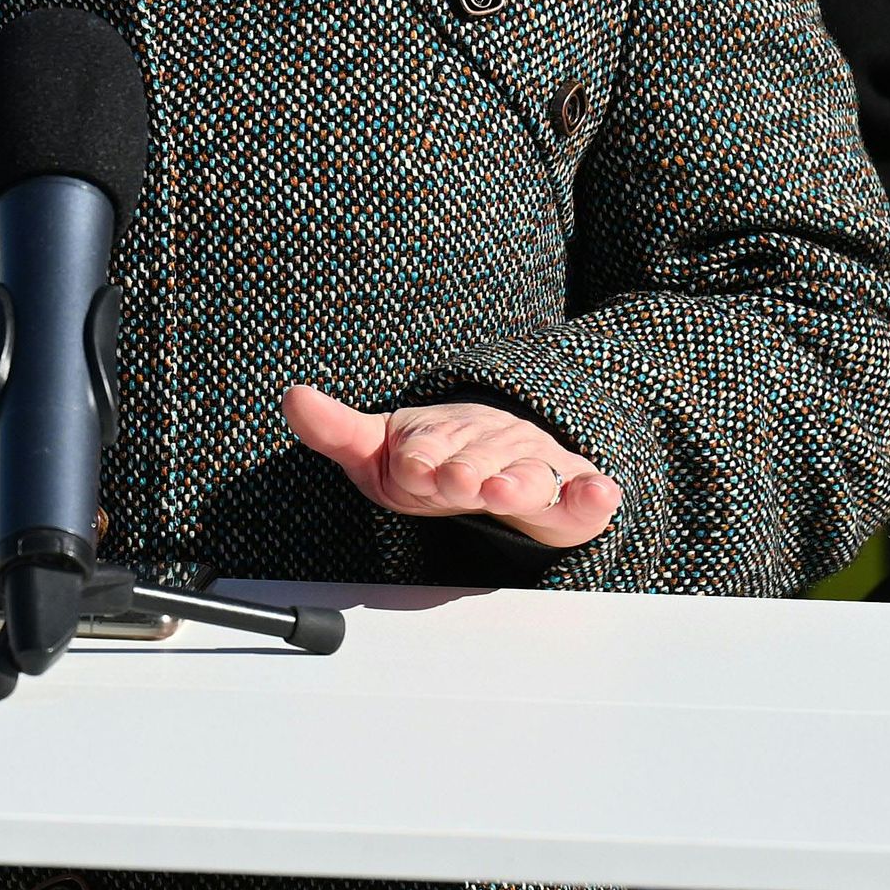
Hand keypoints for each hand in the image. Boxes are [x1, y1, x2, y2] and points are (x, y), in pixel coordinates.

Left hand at [280, 386, 622, 550]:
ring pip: (528, 474)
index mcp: (439, 437)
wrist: (495, 458)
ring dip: (519, 481)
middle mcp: (487, 446)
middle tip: (457, 482)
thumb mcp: (379, 451)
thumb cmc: (433, 460)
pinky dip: (593, 492)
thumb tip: (291, 397)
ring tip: (505, 491)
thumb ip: (338, 431)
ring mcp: (530, 465)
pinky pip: (584, 492)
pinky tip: (598, 491)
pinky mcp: (569, 490)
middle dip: (467, 472)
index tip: (412, 466)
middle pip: (478, 461)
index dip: (420, 457)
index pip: (426, 446)